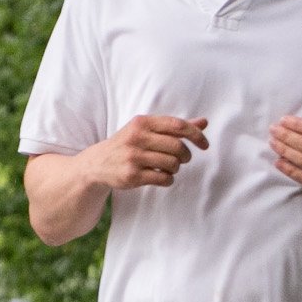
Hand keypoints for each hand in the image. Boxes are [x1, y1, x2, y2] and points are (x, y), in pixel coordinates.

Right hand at [88, 114, 208, 189]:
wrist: (96, 163)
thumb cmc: (127, 144)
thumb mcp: (146, 130)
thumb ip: (173, 127)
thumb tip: (203, 122)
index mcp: (142, 122)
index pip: (178, 126)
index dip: (196, 135)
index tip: (204, 145)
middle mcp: (137, 138)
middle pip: (177, 147)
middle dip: (185, 156)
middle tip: (182, 159)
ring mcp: (133, 157)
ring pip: (172, 164)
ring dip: (176, 168)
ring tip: (169, 168)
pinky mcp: (131, 175)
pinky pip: (163, 178)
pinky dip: (168, 179)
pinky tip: (162, 177)